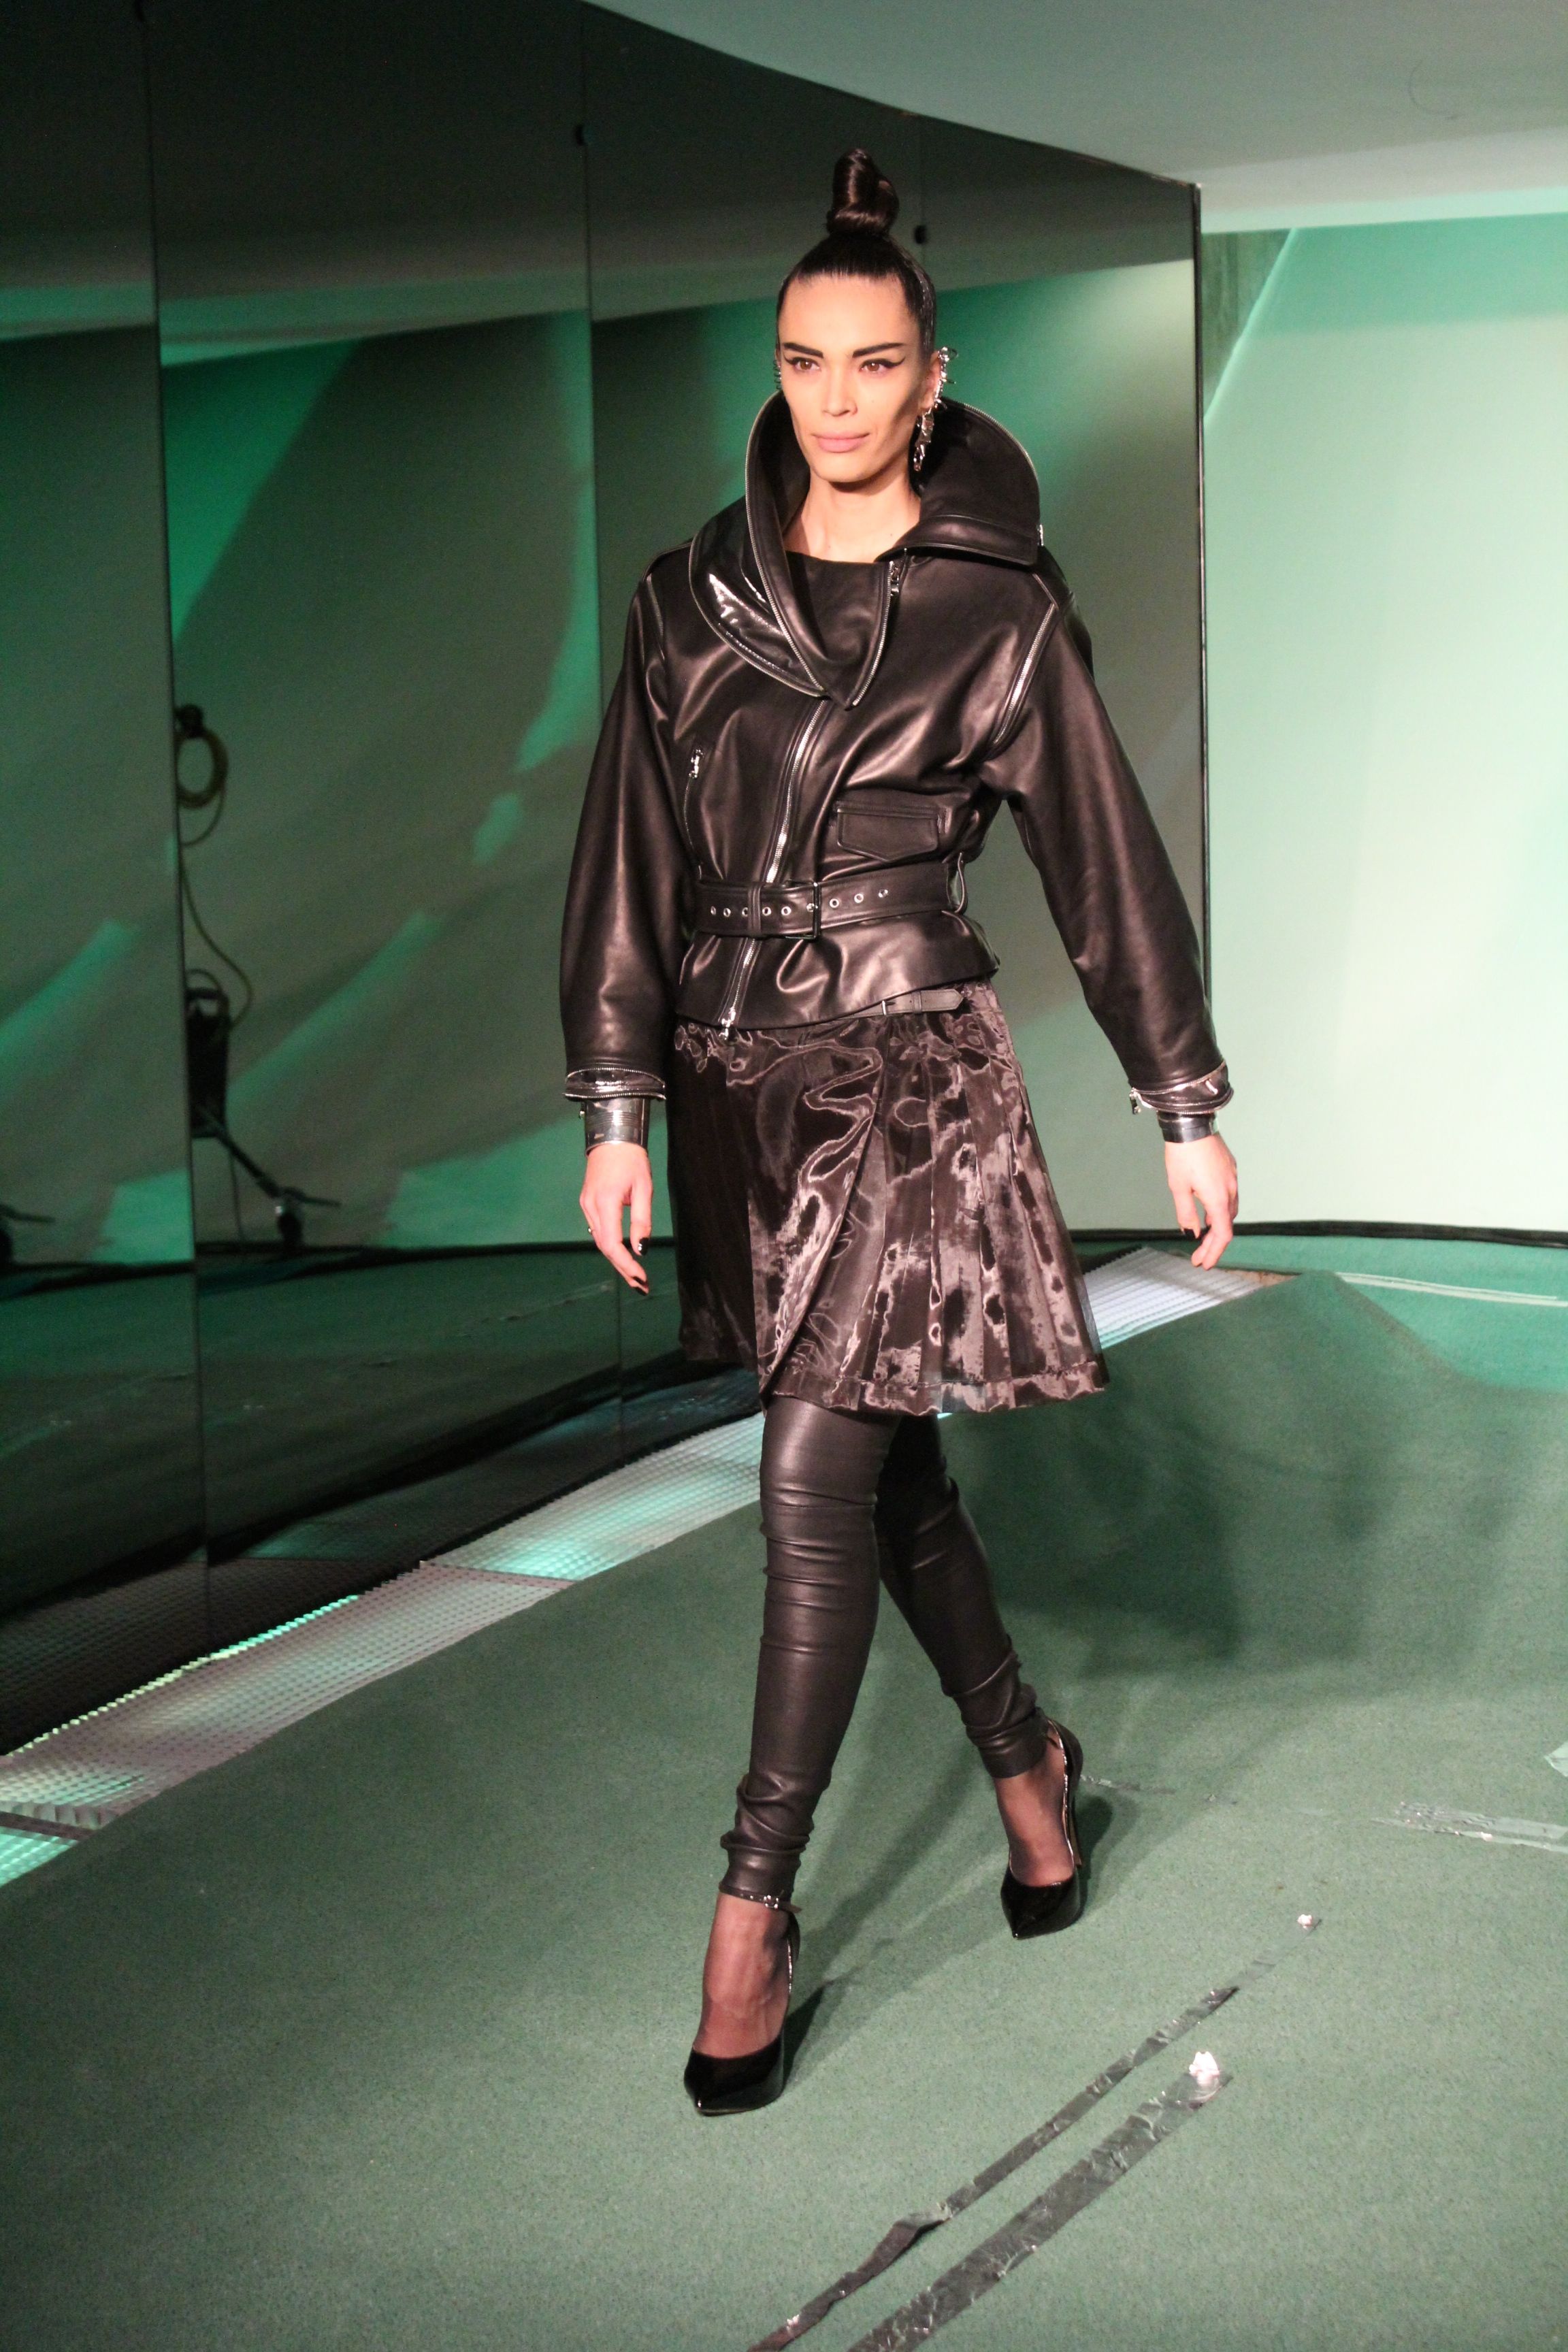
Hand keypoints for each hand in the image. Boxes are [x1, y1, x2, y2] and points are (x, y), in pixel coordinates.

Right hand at [580, 1142, 652, 1291]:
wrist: (612, 1138)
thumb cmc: (632, 1160)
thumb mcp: (644, 1188)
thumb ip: (641, 1219)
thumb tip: (641, 1249)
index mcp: (605, 1202)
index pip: (612, 1244)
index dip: (626, 1264)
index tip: (641, 1278)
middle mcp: (591, 1206)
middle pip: (604, 1247)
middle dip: (622, 1268)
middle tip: (641, 1285)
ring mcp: (586, 1205)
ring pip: (600, 1240)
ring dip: (616, 1259)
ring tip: (635, 1275)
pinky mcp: (587, 1203)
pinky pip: (598, 1230)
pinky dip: (610, 1245)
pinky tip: (623, 1253)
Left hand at [1164, 1132, 1237, 1268]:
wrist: (1191, 1124)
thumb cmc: (1182, 1154)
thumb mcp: (1178, 1188)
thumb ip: (1186, 1214)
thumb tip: (1192, 1233)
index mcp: (1218, 1198)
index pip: (1222, 1235)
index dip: (1214, 1253)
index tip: (1203, 1263)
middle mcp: (1230, 1190)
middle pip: (1226, 1225)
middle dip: (1213, 1244)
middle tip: (1199, 1256)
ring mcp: (1232, 1178)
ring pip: (1229, 1211)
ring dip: (1218, 1227)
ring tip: (1203, 1237)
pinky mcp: (1230, 1169)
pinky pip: (1229, 1196)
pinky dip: (1220, 1211)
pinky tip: (1209, 1212)